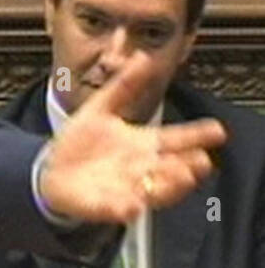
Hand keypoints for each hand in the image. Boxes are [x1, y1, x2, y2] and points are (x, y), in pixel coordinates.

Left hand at [39, 51, 223, 223]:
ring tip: (180, 177)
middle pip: (171, 168)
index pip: (174, 139)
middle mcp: (140, 168)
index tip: (216, 130)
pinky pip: (117, 209)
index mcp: (141, 144)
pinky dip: (124, 208)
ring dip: (169, 186)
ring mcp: (125, 188)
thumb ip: (124, 86)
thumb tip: (142, 58)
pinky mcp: (104, 205)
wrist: (52, 170)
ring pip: (154, 191)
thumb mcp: (101, 108)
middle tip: (200, 160)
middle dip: (187, 166)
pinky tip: (131, 206)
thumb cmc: (82, 142)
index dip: (195, 136)